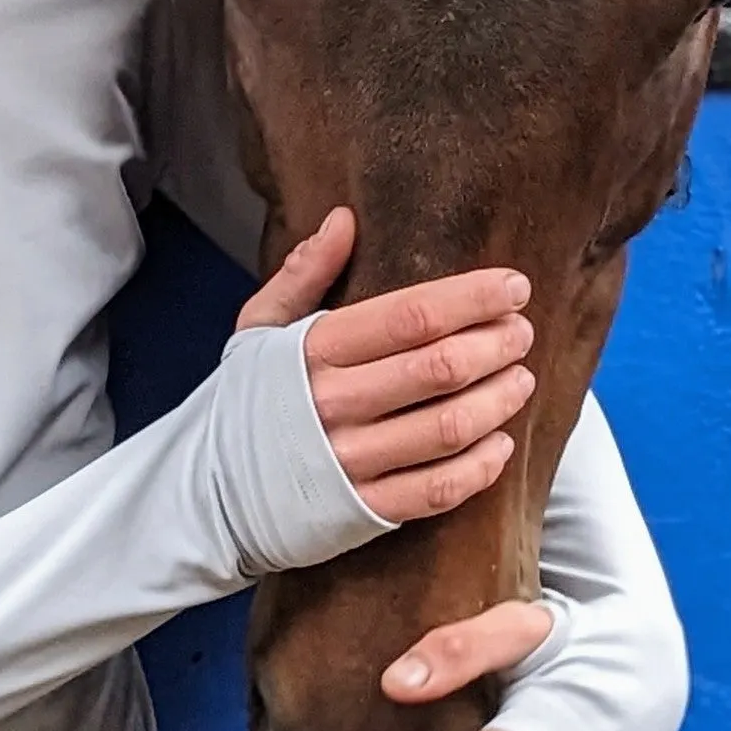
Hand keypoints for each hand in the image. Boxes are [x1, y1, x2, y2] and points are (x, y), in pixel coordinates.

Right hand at [237, 208, 534, 521]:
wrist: (209, 493)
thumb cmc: (246, 403)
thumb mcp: (258, 330)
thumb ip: (302, 273)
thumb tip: (344, 219)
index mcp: (313, 352)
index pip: (410, 316)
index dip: (473, 297)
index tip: (513, 287)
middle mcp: (333, 405)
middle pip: (439, 367)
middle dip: (495, 344)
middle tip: (521, 332)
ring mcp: (349, 461)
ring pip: (448, 427)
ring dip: (498, 400)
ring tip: (521, 379)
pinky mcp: (363, 510)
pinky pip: (438, 489)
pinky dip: (481, 466)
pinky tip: (501, 444)